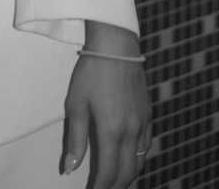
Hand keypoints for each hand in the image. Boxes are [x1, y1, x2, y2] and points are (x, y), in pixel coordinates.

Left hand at [62, 24, 151, 187]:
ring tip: (116, 179)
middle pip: (128, 173)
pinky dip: (139, 157)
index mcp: (111, 131)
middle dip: (116, 186)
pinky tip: (130, 156)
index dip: (101, 188)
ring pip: (140, 161)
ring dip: (129, 174)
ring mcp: (143, 123)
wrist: (117, 45)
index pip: (109, 173)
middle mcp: (131, 131)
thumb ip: (75, 139)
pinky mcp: (148, 113)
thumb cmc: (91, 71)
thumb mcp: (76, 104)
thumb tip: (69, 168)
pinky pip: (147, 145)